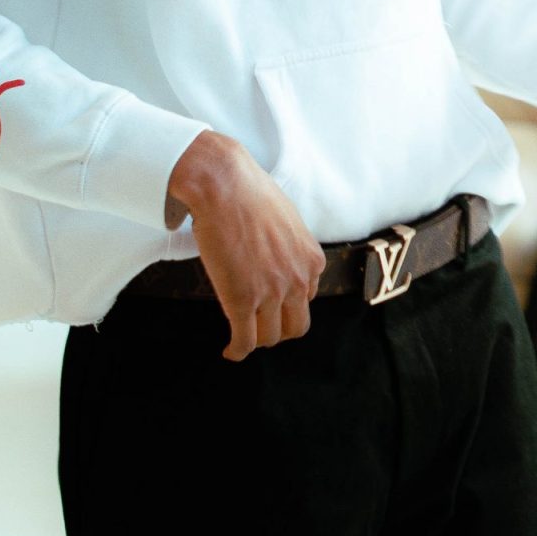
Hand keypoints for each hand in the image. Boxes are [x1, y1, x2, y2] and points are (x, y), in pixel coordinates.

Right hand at [166, 131, 325, 361]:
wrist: (224, 184)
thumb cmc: (248, 192)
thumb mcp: (286, 219)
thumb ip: (288, 245)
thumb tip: (273, 255)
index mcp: (312, 260)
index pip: (307, 298)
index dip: (287, 303)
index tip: (270, 303)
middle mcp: (299, 279)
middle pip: (296, 326)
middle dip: (278, 329)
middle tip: (258, 325)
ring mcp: (272, 292)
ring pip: (270, 337)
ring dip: (256, 339)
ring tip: (241, 336)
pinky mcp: (242, 300)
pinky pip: (245, 341)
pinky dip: (237, 351)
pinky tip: (229, 351)